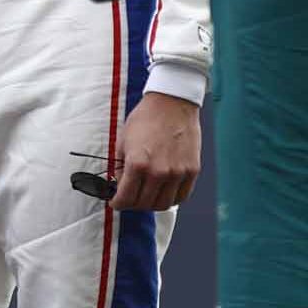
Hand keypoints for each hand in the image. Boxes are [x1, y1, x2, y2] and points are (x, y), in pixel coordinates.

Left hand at [109, 91, 200, 210]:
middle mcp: (158, 172)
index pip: (126, 198)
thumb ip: (120, 165)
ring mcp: (177, 173)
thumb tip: (120, 184)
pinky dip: (171, 199)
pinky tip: (163, 192)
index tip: (116, 203)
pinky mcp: (192, 170)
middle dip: (133, 205)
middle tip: (130, 199)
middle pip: (144, 204)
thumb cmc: (146, 118)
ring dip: (152, 205)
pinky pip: (181, 196)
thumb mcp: (123, 140)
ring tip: (146, 197)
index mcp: (138, 164)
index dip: (118, 203)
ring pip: (164, 204)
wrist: (172, 103)